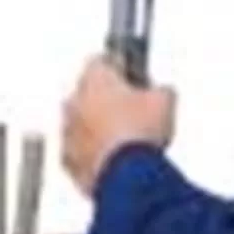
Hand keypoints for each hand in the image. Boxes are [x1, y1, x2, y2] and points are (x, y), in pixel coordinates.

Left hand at [61, 58, 175, 195]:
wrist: (127, 174)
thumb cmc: (139, 133)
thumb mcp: (166, 100)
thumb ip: (160, 89)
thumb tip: (161, 93)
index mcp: (94, 80)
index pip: (100, 59)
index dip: (119, 65)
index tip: (129, 71)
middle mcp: (73, 102)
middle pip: (86, 92)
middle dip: (106, 98)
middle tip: (131, 107)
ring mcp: (67, 132)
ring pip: (80, 123)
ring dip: (98, 126)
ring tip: (126, 137)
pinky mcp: (68, 160)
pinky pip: (78, 150)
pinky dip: (94, 152)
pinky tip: (117, 158)